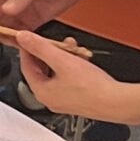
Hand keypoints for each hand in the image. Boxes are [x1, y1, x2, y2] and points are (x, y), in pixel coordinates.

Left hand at [8, 31, 138, 124]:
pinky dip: (73, 65)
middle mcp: (50, 98)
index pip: (26, 67)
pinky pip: (69, 78)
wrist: (116, 102)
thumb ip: (41, 47)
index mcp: (42, 92)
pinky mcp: (77, 98)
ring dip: (63, 57)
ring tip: (72, 47)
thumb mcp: (62, 61)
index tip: (28, 39)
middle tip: (55, 41)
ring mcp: (64, 99)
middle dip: (50, 52)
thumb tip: (23, 38)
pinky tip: (82, 57)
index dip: (27, 50)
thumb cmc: (91, 87)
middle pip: (42, 69)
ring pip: (57, 72)